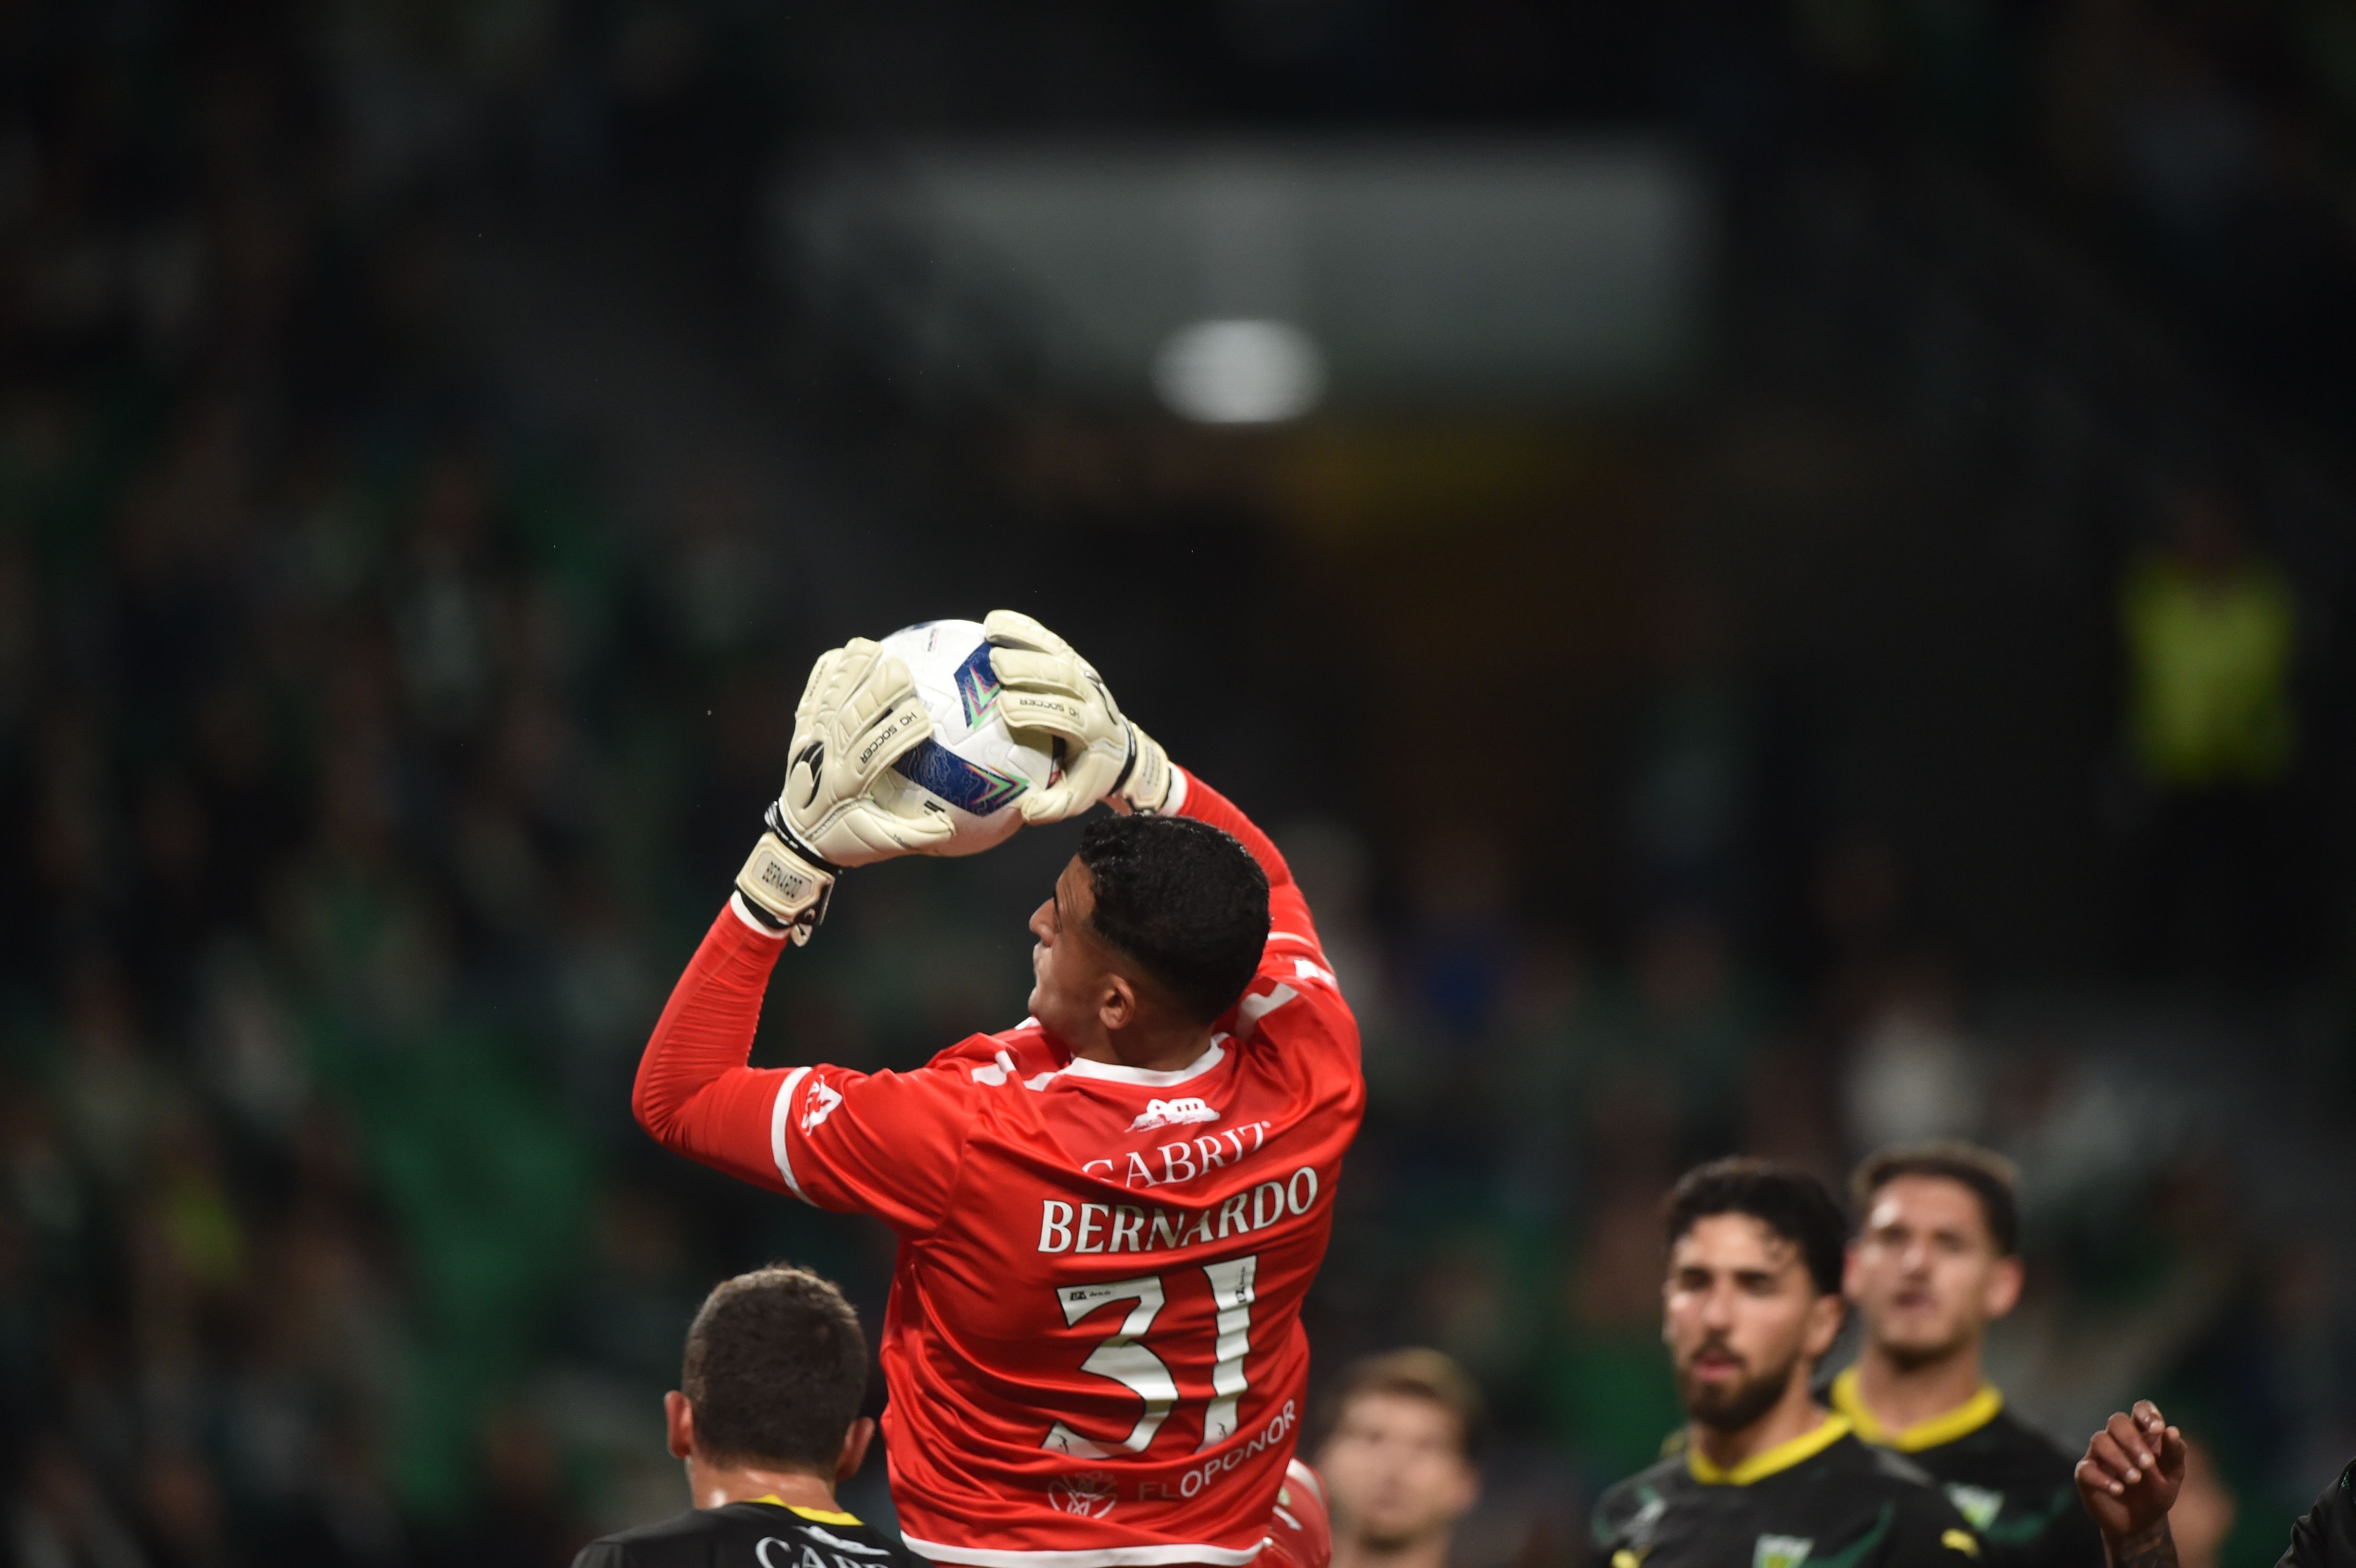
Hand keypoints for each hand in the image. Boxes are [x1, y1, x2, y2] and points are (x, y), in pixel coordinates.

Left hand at [735, 639, 953, 941]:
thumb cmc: (848, 840)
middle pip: (853, 719)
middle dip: (875, 693)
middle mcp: (828, 759)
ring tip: (869, 646)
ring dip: (848, 674)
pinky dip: (821, 677)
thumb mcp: (884, 845)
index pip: (878, 751)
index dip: (900, 732)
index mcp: (850, 784)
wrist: (799, 841)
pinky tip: (838, 654)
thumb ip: (918, 835)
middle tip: (900, 667)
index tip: (925, 716)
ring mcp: (811, 743)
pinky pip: (810, 700)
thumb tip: (955, 825)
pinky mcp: (800, 734)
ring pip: (829, 703)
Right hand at [983, 609, 1172, 821]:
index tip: (1005, 710)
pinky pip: (1049, 640)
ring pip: (1057, 653)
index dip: (1038, 710)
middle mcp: (1092, 697)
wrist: (1119, 747)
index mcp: (1094, 731)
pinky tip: (993, 623)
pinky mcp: (1074, 660)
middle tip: (996, 667)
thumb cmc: (1089, 773)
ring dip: (1025, 642)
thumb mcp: (1078, 796)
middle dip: (1031, 671)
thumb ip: (1054, 805)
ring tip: (991, 636)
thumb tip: (1026, 811)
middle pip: (1064, 678)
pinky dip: (1024, 629)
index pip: (1068, 716)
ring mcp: (1085, 674)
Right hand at [2075, 1402, 2186, 1551]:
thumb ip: (2175, 1454)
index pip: (2140, 1410)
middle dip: (2131, 1440)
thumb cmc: (2157, 1494)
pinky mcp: (2086, 1474)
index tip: (2157, 1428)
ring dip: (2119, 1459)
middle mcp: (2118, 1440)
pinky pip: (2087, 1468)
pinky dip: (2103, 1478)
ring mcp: (2099, 1455)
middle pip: (2116, 1420)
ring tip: (2135, 1480)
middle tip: (2147, 1464)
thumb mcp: (2173, 1476)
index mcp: (2141, 1435)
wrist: (2140, 1525)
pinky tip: (2118, 1490)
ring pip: (2099, 1440)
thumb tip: (2172, 1430)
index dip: (2146, 1413)